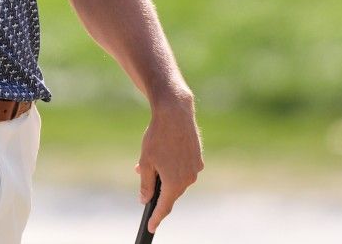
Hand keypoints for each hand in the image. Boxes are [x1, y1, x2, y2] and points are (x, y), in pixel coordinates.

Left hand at [135, 93, 202, 233]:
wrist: (175, 114)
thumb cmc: (157, 137)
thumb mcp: (145, 162)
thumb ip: (145, 184)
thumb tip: (145, 199)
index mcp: (174, 183)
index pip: (164, 208)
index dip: (156, 218)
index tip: (151, 228)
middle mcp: (188, 179)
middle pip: (171, 192)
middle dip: (158, 188)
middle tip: (144, 178)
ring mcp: (195, 169)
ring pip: (177, 178)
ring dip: (165, 175)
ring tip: (151, 160)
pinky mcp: (198, 158)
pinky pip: (184, 168)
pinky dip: (174, 165)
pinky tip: (165, 153)